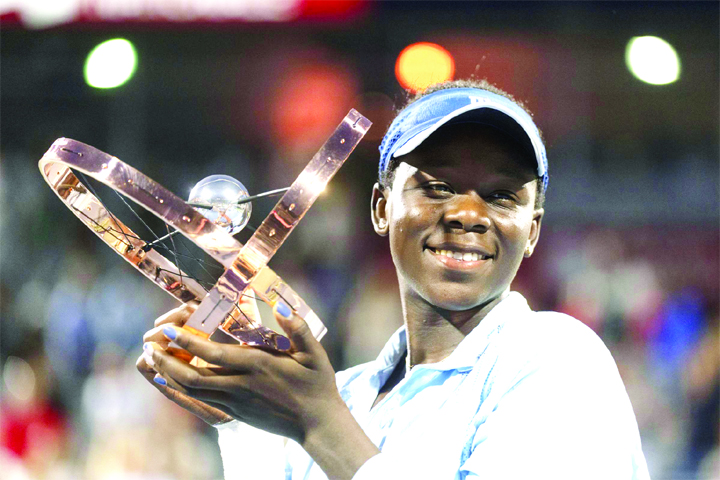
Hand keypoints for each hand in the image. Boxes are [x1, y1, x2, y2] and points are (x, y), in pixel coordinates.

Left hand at [147, 301, 345, 441]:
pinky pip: (200, 401)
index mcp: (257, 366)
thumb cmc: (317, 385)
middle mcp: (241, 385)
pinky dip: (181, 390)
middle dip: (167, 360)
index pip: (214, 354)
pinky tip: (171, 380)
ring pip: (193, 390)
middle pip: (193, 375)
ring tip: (153, 359)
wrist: (317, 423)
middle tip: (150, 344)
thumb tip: (280, 306)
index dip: (187, 342)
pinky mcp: (235, 412)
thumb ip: (297, 328)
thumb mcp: (314, 353)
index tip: (168, 329)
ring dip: (169, 374)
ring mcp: (236, 402)